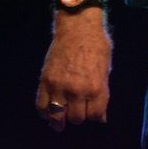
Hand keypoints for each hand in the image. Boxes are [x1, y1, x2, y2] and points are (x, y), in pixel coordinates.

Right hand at [35, 9, 112, 131]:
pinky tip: (49, 113)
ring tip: (61, 119)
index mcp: (96, 87)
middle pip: (77, 118)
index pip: (95, 115)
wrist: (78, 28)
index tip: (93, 113)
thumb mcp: (106, 69)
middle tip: (78, 111)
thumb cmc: (96, 46)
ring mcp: (59, 86)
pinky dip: (45, 113)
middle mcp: (77, 90)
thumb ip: (103, 94)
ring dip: (61, 119)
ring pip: (57, 116)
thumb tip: (101, 117)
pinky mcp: (46, 81)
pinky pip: (41, 105)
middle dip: (79, 116)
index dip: (95, 116)